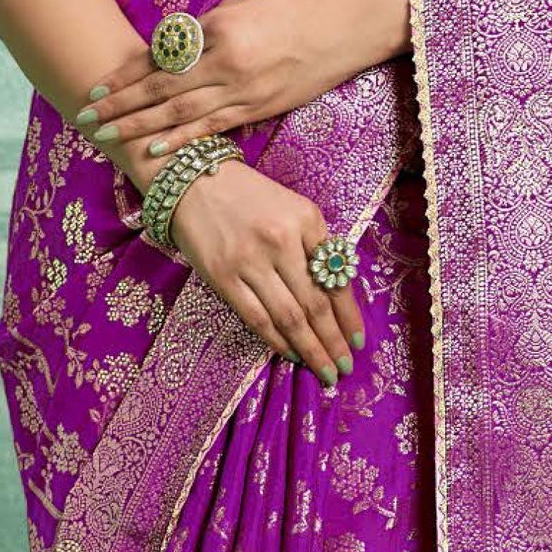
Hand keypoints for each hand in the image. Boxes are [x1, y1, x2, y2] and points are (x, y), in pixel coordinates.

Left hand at [73, 0, 353, 166]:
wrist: (344, 28)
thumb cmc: (292, 10)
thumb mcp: (240, 8)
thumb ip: (202, 33)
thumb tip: (169, 53)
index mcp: (218, 30)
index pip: (160, 56)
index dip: (126, 74)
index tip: (98, 86)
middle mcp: (226, 62)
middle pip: (161, 89)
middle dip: (120, 105)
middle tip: (86, 116)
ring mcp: (244, 90)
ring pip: (181, 114)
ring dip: (140, 126)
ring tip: (108, 136)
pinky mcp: (261, 108)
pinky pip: (214, 127)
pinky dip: (182, 140)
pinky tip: (156, 149)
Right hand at [159, 157, 366, 387]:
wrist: (193, 181)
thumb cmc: (251, 197)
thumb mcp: (294, 209)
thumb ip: (316, 247)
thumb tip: (337, 297)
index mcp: (307, 220)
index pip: (336, 279)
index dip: (349, 317)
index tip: (358, 342)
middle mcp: (282, 241)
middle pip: (314, 305)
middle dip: (333, 342)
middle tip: (343, 368)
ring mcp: (250, 260)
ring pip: (288, 317)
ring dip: (309, 350)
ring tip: (323, 371)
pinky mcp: (222, 276)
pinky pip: (256, 318)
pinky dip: (276, 341)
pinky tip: (291, 354)